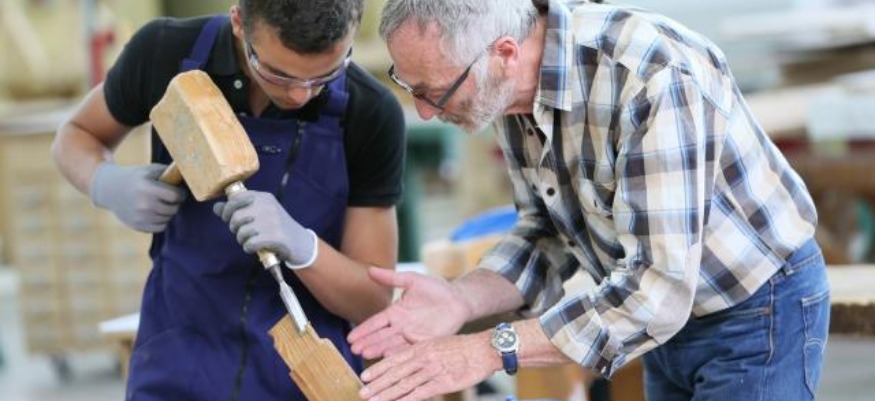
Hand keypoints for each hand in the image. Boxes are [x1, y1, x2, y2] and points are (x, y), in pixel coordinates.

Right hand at [90, 162, 186, 232]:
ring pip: (168, 218)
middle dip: (175, 203)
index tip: (178, 191)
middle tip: (171, 198)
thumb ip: (169, 173)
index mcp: (147, 188)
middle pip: (173, 209)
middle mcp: (143, 204)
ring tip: (162, 203)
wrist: (110, 189)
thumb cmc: (135, 177)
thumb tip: (191, 175)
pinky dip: (161, 221)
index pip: (175, 196)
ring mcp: (140, 217)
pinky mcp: (137, 226)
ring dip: (168, 212)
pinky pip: (160, 227)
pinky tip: (156, 212)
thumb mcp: (150, 170)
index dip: (180, 193)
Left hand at [212, 190, 316, 266]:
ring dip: (242, 240)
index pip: (236, 198)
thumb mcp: (259, 213)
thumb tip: (216, 207)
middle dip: (234, 228)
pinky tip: (254, 248)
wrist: (300, 241)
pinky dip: (248, 248)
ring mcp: (272, 221)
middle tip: (242, 233)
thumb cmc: (275, 227)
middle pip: (236, 217)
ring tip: (250, 241)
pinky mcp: (275, 237)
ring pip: (242, 232)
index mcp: (263, 197)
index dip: (227, 210)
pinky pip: (250, 243)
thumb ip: (237, 209)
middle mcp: (267, 206)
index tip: (228, 218)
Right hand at [348, 267, 471, 358]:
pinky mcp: (426, 343)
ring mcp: (413, 336)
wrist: (459, 299)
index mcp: (396, 312)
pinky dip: (399, 353)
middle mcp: (401, 327)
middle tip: (354, 350)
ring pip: (392, 345)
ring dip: (379, 350)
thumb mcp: (412, 280)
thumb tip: (369, 269)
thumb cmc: (436, 288)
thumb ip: (392, 277)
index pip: (376, 323)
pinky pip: (411, 349)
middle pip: (381, 336)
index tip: (350, 337)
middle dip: (367, 343)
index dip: (363, 330)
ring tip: (366, 354)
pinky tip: (389, 357)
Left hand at [359, 333, 499, 400]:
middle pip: (395, 373)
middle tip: (363, 393)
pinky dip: (408, 399)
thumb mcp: (436, 343)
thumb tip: (403, 359)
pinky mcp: (443, 382)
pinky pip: (422, 392)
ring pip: (405, 384)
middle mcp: (423, 358)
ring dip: (388, 394)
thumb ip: (419, 352)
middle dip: (378, 385)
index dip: (378, 369)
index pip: (394, 359)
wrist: (483, 349)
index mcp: (421, 347)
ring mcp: (432, 370)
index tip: (365, 377)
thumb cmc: (461, 347)